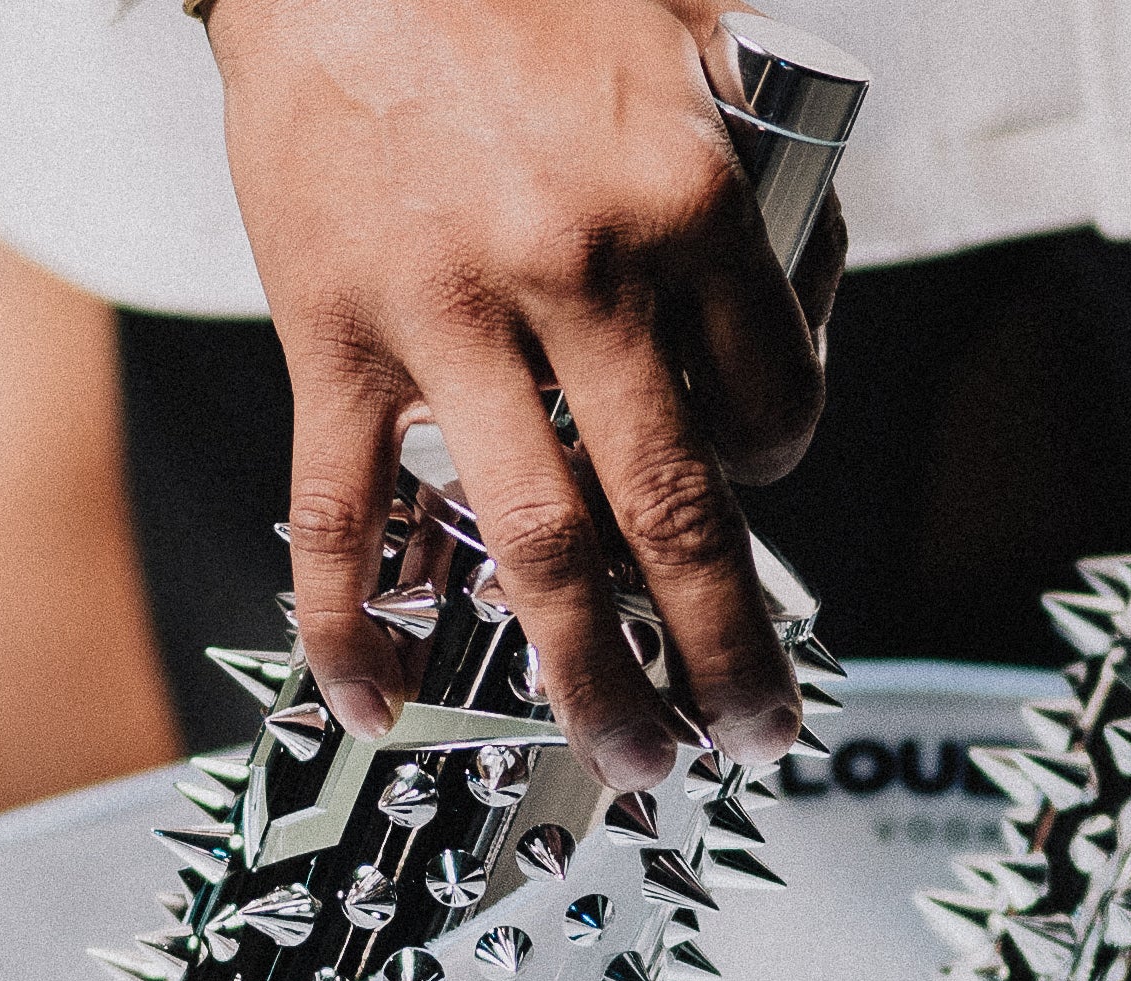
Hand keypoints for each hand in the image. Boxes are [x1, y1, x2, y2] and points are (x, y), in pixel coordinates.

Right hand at [208, 0, 836, 792]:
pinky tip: (375, 706)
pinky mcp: (332, 335)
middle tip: (756, 735)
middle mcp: (576, 270)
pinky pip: (338, 511)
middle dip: (726, 650)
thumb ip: (755, 178)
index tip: (757, 484)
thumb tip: (798, 302)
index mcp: (683, 195)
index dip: (779, 466)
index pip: (772, 407)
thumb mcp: (691, 36)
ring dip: (590, 676)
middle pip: (670, 516)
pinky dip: (346, 622)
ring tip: (634, 758)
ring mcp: (444, 317)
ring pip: (532, 543)